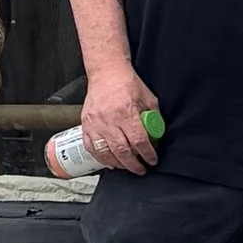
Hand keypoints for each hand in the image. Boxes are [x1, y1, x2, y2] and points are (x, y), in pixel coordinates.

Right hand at [79, 59, 160, 175]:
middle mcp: (109, 119)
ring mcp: (95, 123)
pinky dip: (101, 158)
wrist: (106, 72)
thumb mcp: (148, 98)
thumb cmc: (126, 83)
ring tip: (127, 167)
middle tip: (141, 169)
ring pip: (106, 153)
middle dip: (134, 165)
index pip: (139, 141)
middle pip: (122, 151)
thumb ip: (153, 117)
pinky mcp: (86, 124)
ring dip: (119, 164)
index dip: (147, 154)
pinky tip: (110, 162)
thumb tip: (157, 134)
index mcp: (126, 112)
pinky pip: (91, 148)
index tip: (152, 159)